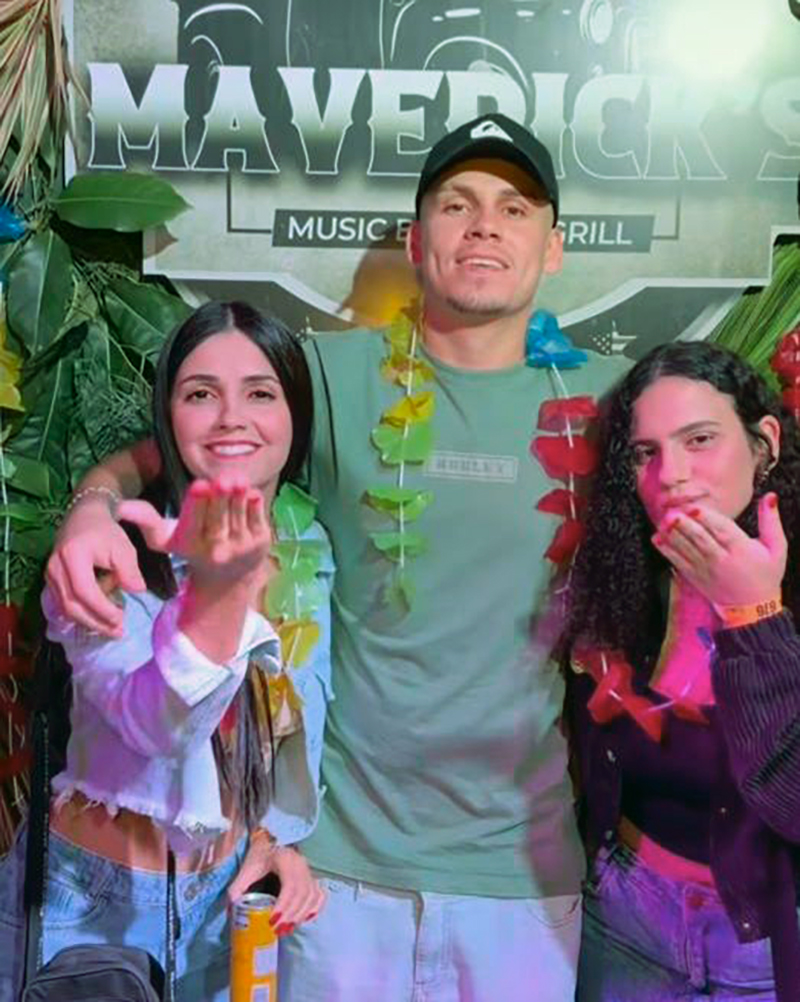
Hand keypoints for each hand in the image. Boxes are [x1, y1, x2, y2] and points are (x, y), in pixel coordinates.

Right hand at [46, 498, 145, 636]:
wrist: (84, 516)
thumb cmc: (106, 531)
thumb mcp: (124, 548)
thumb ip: (129, 571)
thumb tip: (137, 591)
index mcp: (73, 555)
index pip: (84, 591)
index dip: (102, 609)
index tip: (121, 618)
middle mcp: (55, 567)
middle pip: (72, 605)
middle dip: (95, 622)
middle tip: (117, 632)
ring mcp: (50, 574)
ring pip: (66, 608)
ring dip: (89, 622)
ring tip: (111, 630)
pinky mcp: (51, 580)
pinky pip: (63, 604)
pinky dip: (81, 615)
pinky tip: (98, 620)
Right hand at [118, 475, 271, 591]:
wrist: (227, 576)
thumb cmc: (192, 547)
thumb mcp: (165, 538)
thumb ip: (145, 521)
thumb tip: (120, 507)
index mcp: (190, 543)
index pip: (192, 521)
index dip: (197, 503)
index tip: (199, 485)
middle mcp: (215, 549)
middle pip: (217, 519)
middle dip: (220, 499)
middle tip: (221, 480)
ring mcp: (239, 547)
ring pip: (238, 516)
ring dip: (239, 497)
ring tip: (237, 480)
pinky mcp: (260, 543)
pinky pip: (257, 519)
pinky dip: (255, 505)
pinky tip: (251, 492)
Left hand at [227, 839, 326, 935]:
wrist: (272, 838)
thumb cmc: (260, 853)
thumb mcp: (248, 866)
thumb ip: (238, 885)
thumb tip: (231, 907)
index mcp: (285, 859)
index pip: (290, 885)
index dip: (284, 905)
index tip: (272, 921)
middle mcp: (301, 865)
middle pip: (302, 894)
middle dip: (291, 915)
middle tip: (277, 930)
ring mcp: (309, 871)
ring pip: (312, 896)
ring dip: (301, 915)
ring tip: (287, 929)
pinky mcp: (312, 877)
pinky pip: (319, 895)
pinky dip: (315, 908)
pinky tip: (305, 919)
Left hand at [652, 493, 785, 607]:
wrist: (753, 609)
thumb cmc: (765, 575)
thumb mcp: (777, 549)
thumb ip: (771, 521)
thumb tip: (769, 496)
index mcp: (741, 550)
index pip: (723, 532)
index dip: (708, 520)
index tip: (695, 508)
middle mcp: (721, 560)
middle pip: (701, 540)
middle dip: (685, 526)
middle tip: (672, 513)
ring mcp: (705, 570)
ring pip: (687, 550)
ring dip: (673, 535)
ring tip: (662, 522)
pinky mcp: (695, 577)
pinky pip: (678, 562)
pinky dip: (666, 550)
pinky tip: (657, 538)